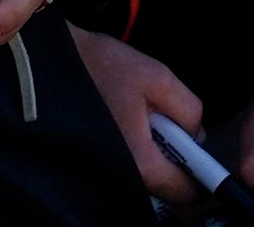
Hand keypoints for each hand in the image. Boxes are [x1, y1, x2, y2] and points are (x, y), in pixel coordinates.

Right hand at [72, 26, 206, 201]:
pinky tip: (130, 120)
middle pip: (166, 186)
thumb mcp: (157, 77)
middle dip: (178, 161)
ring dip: (158, 153)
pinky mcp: (98, 161)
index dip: (202, 175)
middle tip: (172, 124)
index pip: (184, 191)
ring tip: (147, 116)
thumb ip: (188, 109)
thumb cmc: (101, 66)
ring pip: (149, 174)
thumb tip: (198, 136)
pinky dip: (139, 149)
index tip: (204, 155)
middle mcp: (122, 175)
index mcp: (140, 160)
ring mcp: (107, 172)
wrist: (50, 62)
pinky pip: (130, 165)